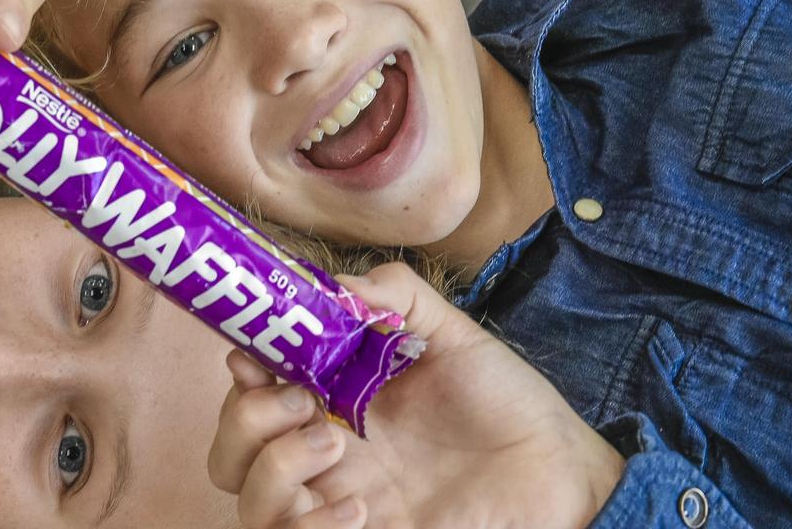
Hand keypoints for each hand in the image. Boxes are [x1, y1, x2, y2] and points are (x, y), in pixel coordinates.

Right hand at [208, 263, 625, 528]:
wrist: (562, 471)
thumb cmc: (506, 403)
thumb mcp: (451, 333)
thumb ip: (396, 297)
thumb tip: (336, 286)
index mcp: (333, 401)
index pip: (251, 394)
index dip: (239, 373)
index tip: (254, 354)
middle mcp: (325, 456)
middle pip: (229, 455)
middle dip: (245, 422)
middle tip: (301, 402)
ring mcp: (340, 504)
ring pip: (247, 505)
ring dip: (272, 469)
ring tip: (333, 446)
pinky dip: (310, 525)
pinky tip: (360, 510)